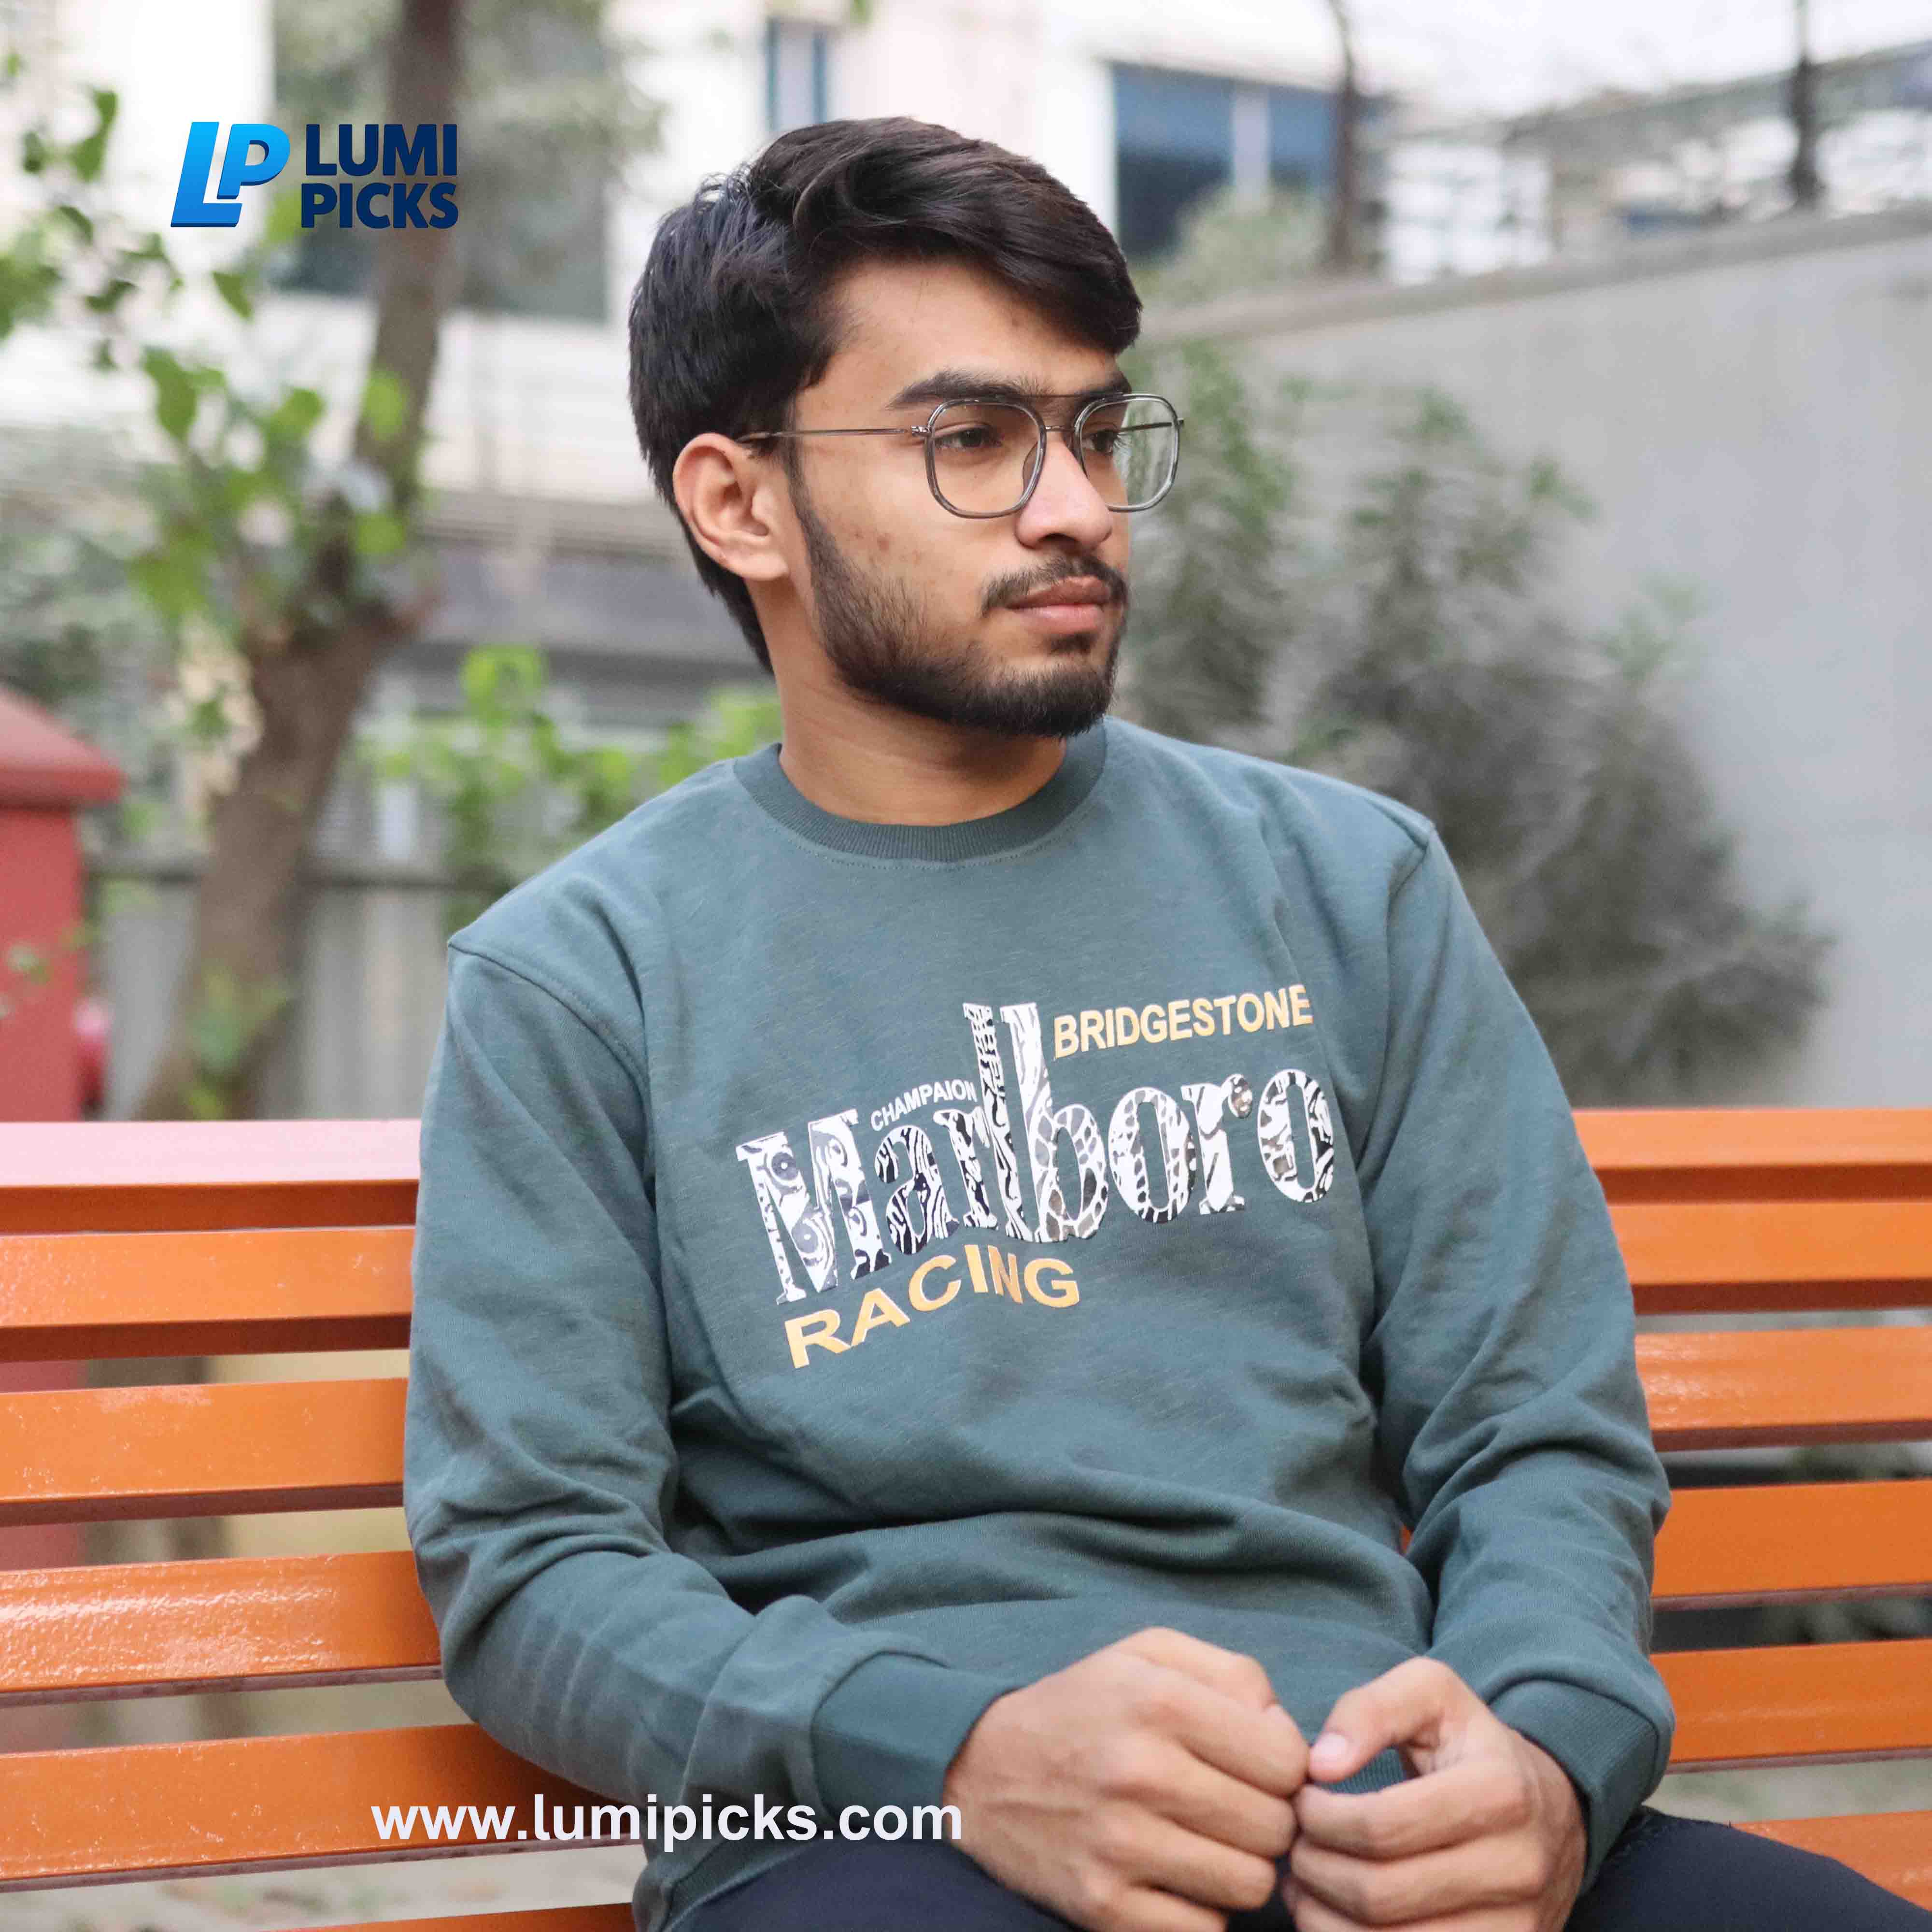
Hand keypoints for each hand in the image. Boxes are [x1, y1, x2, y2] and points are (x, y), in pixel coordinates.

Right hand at [942, 1626, 1307, 1931]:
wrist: (982, 1769)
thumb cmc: (1087, 1707)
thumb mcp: (1150, 1654)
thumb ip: (1233, 1674)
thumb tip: (1290, 1737)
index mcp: (1159, 1700)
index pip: (1287, 1761)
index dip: (1285, 1768)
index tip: (1255, 1768)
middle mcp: (1139, 1770)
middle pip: (1274, 1827)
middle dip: (1266, 1820)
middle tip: (1229, 1808)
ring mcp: (1119, 1845)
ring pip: (1249, 1886)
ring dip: (1238, 1869)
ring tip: (1204, 1841)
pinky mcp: (1101, 1906)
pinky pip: (1203, 1931)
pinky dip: (1199, 1911)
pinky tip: (1173, 1877)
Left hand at [1283, 1658, 1584, 1930]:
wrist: (1550, 1812)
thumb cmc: (1471, 1745)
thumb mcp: (1430, 1693)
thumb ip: (1370, 1709)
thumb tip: (1319, 1763)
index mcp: (1501, 1792)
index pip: (1382, 1825)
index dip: (1322, 1817)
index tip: (1301, 1801)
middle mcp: (1518, 1868)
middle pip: (1381, 1895)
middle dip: (1316, 1870)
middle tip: (1295, 1845)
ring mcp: (1516, 1928)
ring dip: (1324, 1919)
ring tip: (1303, 1882)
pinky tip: (1331, 1916)